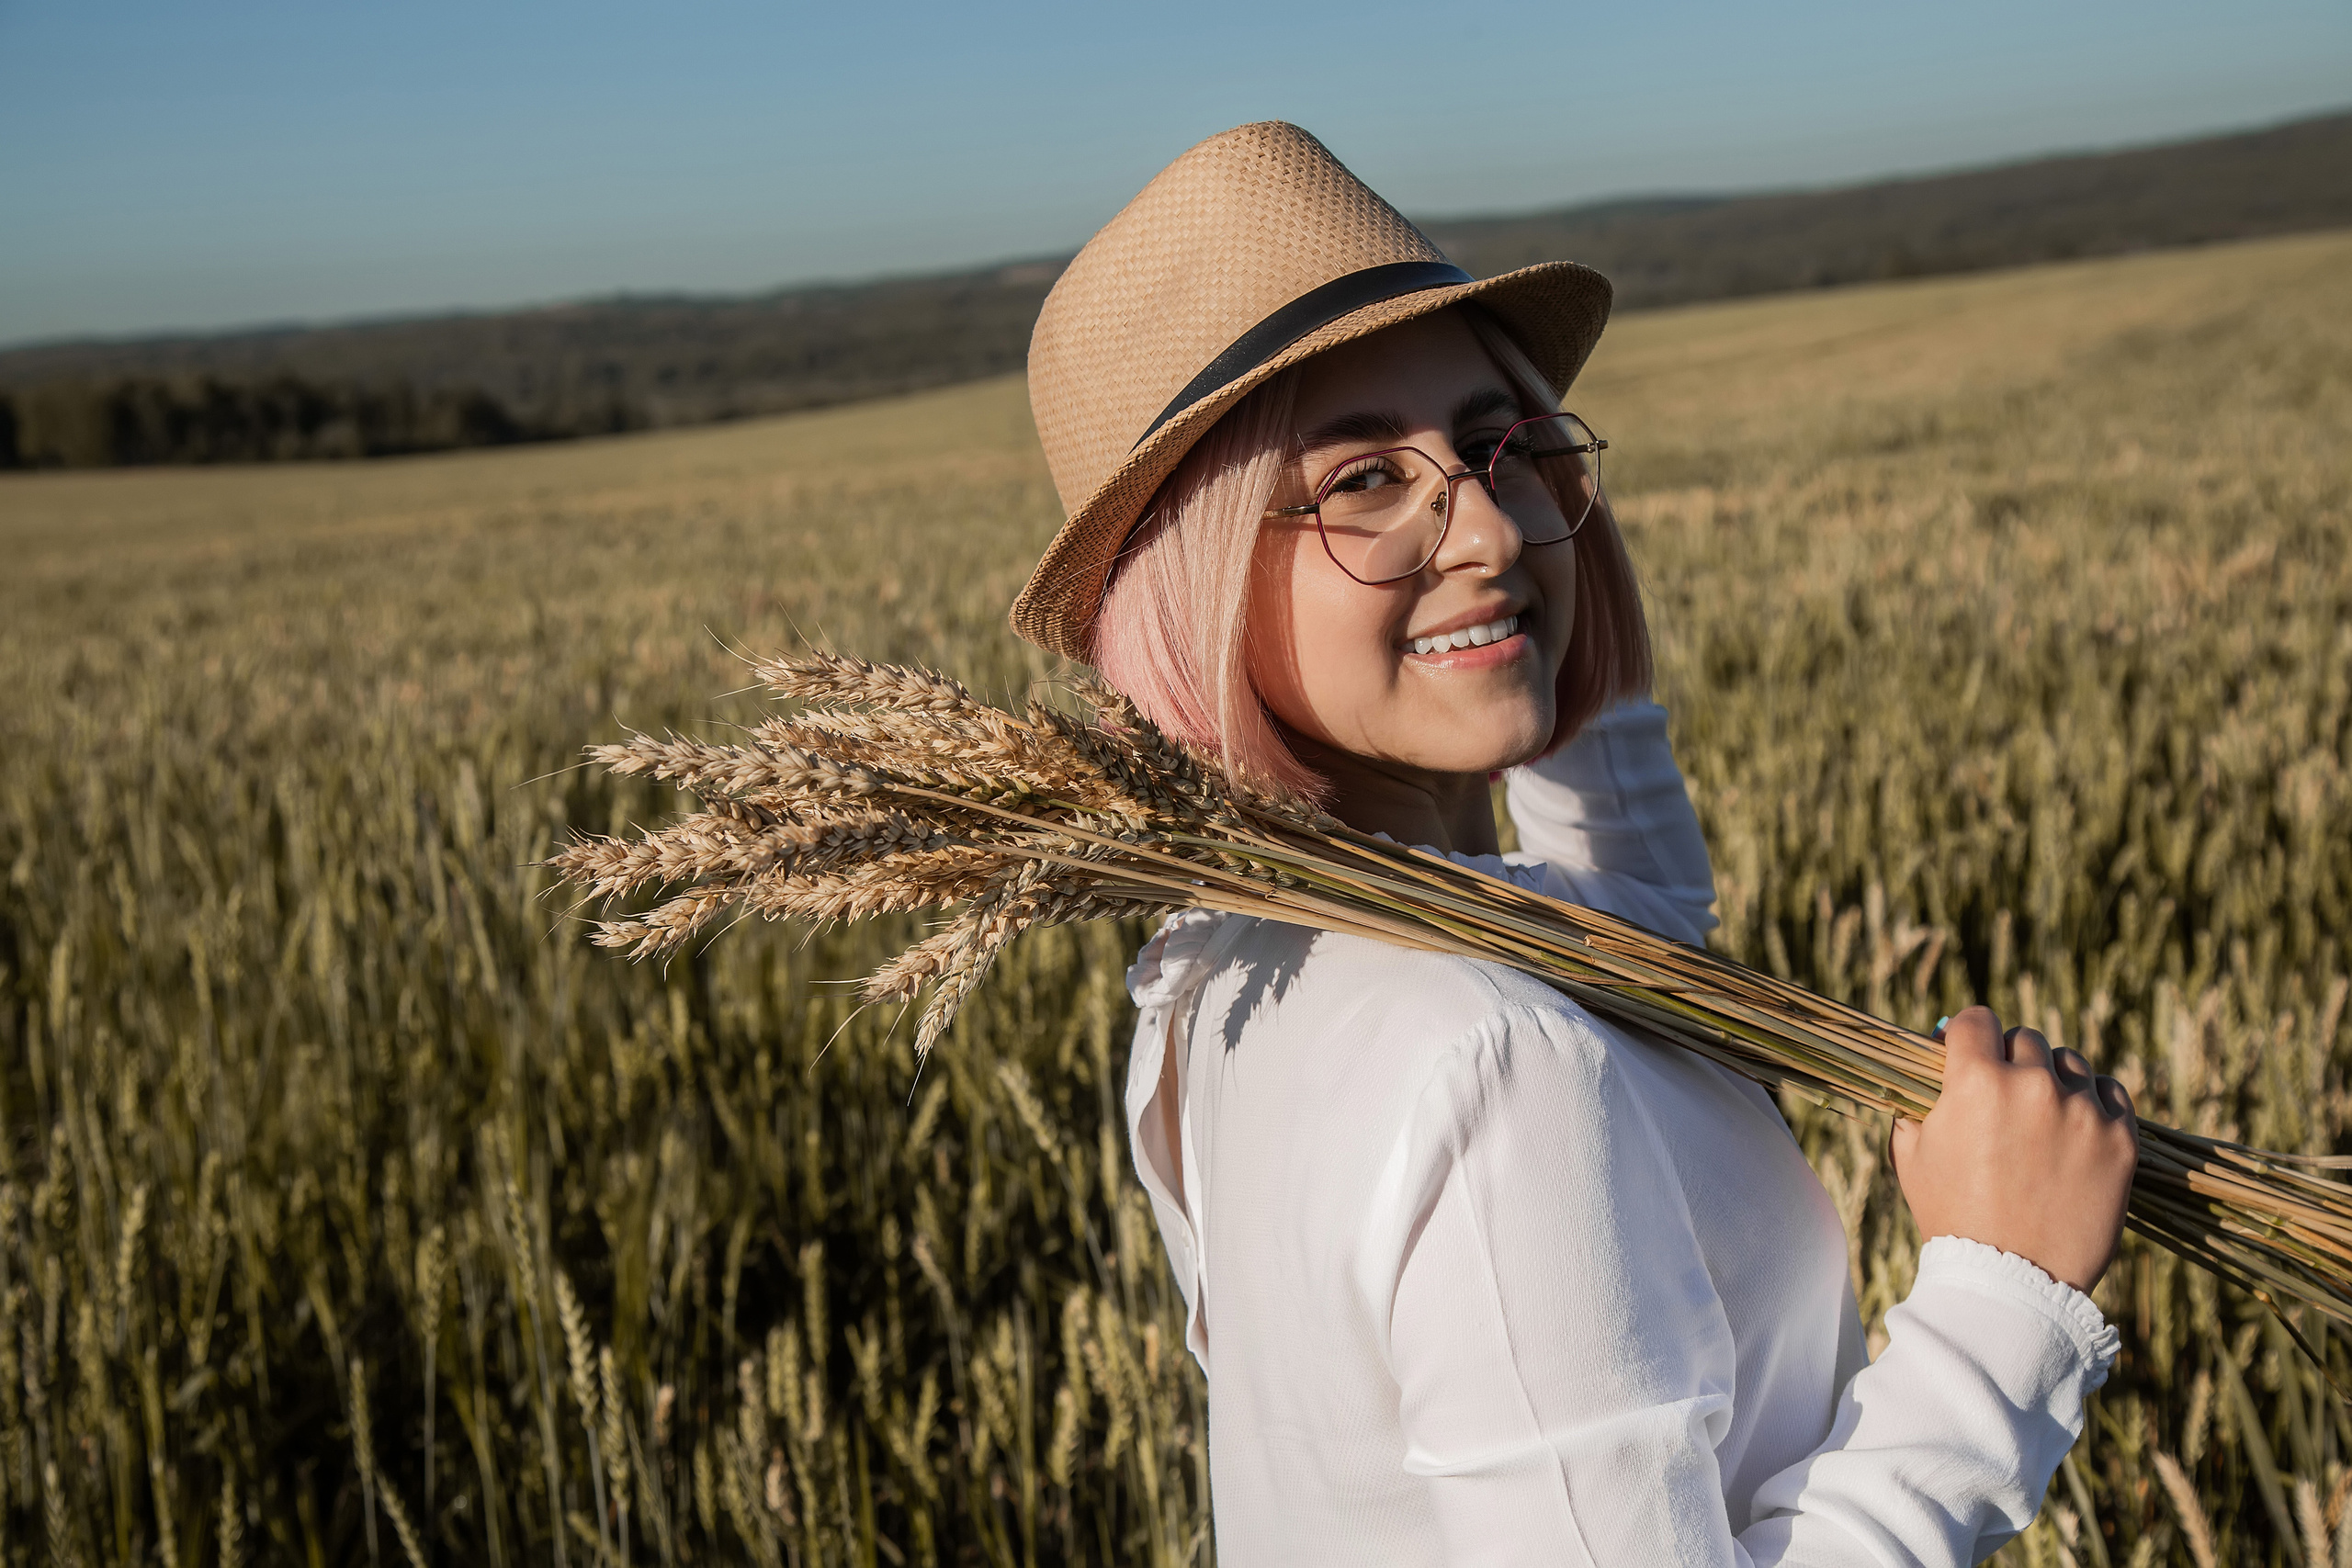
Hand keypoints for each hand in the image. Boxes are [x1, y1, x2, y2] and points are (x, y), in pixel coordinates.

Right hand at [1890, 1005, 2137, 1292]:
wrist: (2013, 1281)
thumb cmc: (1953, 1219)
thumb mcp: (1912, 1156)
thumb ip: (1917, 1107)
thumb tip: (1929, 1078)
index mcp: (1976, 1082)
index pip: (1975, 1020)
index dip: (1966, 1035)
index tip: (1967, 1052)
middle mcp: (2032, 1085)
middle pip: (2024, 1038)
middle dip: (2009, 1060)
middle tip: (2003, 1095)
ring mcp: (2082, 1111)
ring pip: (2069, 1062)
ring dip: (2053, 1078)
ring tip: (2042, 1115)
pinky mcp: (2121, 1139)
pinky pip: (2110, 1092)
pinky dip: (2093, 1101)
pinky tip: (2076, 1125)